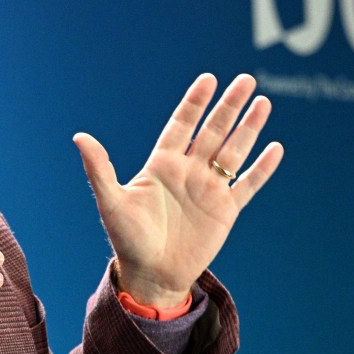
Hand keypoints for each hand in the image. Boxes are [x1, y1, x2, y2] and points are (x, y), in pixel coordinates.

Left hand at [74, 73, 283, 306]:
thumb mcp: (111, 201)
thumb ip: (99, 168)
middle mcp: (188, 171)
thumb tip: (79, 136)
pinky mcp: (226, 210)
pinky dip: (262, 168)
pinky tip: (274, 148)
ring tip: (263, 102)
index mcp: (162, 164)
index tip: (208, 79)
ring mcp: (209, 189)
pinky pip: (247, 184)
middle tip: (245, 79)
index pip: (181, 125)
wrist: (151, 274)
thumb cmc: (127, 238)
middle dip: (229, 106)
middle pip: (213, 130)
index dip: (195, 102)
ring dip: (248, 128)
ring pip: (233, 151)